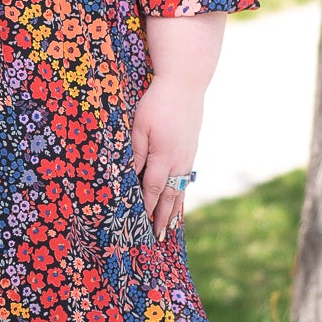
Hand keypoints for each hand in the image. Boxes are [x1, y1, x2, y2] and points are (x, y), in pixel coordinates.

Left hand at [130, 78, 201, 238]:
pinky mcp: (191, 149)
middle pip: (169, 195)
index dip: (146, 208)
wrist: (185, 83)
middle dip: (162, 217)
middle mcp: (178, 161)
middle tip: (159, 238)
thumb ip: (136, 153)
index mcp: (163, 156)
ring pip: (180, 189)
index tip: (141, 226)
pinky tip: (179, 200)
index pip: (152, 189)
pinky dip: (181, 194)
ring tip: (171, 228)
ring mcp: (187, 156)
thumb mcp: (139, 125)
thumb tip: (131, 178)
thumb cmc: (157, 102)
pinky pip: (185, 179)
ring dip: (174, 210)